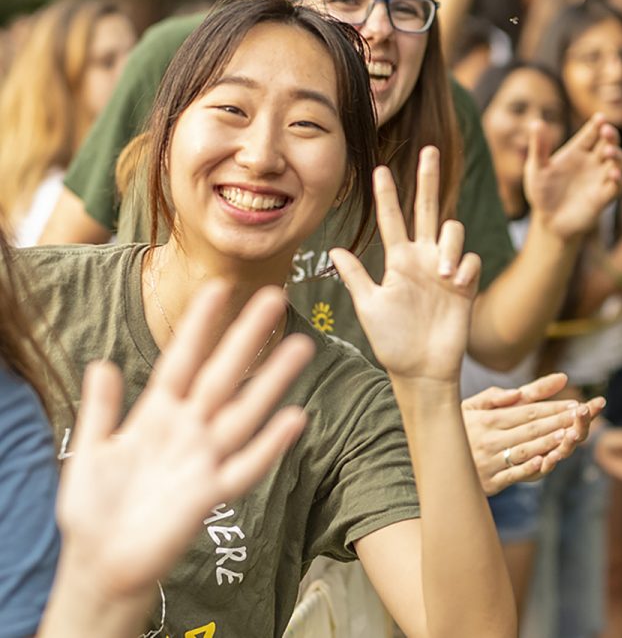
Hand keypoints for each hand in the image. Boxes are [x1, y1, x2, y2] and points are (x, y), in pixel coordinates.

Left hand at [56, 283, 311, 600]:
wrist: (100, 563)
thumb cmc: (94, 506)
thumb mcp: (90, 451)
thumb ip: (100, 409)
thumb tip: (101, 363)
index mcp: (157, 414)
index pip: (182, 359)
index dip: (199, 325)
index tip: (219, 288)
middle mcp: (188, 429)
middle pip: (222, 375)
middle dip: (246, 337)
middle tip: (273, 298)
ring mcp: (203, 459)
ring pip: (244, 412)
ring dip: (271, 380)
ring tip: (300, 346)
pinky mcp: (210, 494)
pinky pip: (245, 467)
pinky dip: (269, 445)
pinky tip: (294, 419)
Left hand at [332, 150, 480, 384]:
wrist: (422, 370)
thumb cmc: (392, 342)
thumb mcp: (369, 308)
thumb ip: (355, 277)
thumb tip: (334, 248)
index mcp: (399, 261)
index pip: (393, 220)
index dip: (388, 195)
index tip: (379, 169)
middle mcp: (424, 258)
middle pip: (428, 208)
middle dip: (428, 179)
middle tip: (429, 150)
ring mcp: (447, 269)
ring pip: (453, 231)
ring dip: (450, 246)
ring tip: (444, 275)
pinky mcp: (466, 285)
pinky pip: (472, 260)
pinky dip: (465, 267)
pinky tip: (457, 284)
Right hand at [461, 373, 605, 494]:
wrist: (432, 462)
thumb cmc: (458, 429)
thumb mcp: (472, 406)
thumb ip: (498, 396)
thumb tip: (519, 391)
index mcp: (487, 418)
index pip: (527, 411)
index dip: (552, 407)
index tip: (574, 403)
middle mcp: (488, 439)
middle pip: (531, 429)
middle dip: (559, 421)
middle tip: (582, 415)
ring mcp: (488, 462)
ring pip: (525, 450)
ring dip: (550, 442)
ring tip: (571, 434)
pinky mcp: (488, 483)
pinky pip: (512, 474)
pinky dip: (529, 468)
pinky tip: (546, 461)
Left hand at [526, 114, 621, 239]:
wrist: (548, 221)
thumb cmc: (542, 192)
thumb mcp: (536, 168)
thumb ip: (538, 147)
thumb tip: (536, 123)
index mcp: (578, 151)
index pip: (592, 133)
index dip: (598, 124)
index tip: (599, 118)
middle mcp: (592, 162)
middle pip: (609, 143)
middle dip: (611, 136)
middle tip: (607, 130)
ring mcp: (600, 179)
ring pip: (618, 162)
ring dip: (617, 155)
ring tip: (608, 152)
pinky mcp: (603, 197)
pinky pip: (616, 186)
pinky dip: (618, 179)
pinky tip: (612, 174)